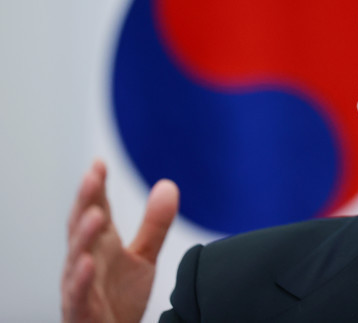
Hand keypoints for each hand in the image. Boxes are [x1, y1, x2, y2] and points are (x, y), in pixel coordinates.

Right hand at [61, 161, 178, 322]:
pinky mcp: (81, 310)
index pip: (95, 209)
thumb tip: (168, 185)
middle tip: (91, 176)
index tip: (99, 163)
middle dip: (85, 201)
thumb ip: (155, 224)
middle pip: (82, 225)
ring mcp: (80, 285)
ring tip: (95, 214)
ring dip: (83, 235)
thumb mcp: (144, 257)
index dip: (95, 187)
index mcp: (101, 244)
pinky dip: (80, 278)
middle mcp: (85, 259)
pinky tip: (86, 263)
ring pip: (75, 257)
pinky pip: (77, 294)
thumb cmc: (119, 296)